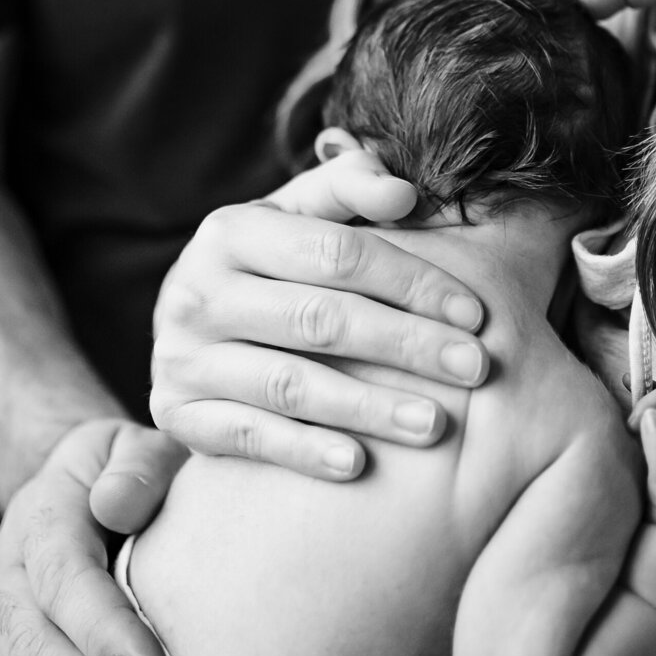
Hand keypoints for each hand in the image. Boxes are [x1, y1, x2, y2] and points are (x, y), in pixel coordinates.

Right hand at [150, 151, 488, 479]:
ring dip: (369, 407)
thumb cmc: (264, 267)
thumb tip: (403, 192)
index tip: (474, 313)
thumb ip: (347, 189)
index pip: (336, 253)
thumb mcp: (293, 215)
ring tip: (435, 424)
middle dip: (407, 344)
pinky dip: (305, 451)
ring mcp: (183, 357)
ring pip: (290, 384)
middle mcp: (197, 291)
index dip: (411, 281)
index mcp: (230, 230)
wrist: (183, 331)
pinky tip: (359, 465)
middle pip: (320, 319)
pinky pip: (249, 436)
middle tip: (477, 368)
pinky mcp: (178, 414)